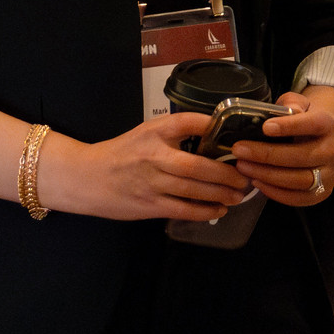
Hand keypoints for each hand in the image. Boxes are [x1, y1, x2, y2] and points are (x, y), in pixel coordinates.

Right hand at [40, 113, 252, 222]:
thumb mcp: (146, 132)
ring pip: (193, 190)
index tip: (237, 135)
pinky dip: (203, 211)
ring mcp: (152, 182)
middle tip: (246, 176)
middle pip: (198, 165)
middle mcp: (155, 155)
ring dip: (221, 194)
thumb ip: (175, 133)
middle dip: (227, 173)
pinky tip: (218, 209)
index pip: (189, 122)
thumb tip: (214, 134)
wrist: (87, 177)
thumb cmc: (122, 153)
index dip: (214, 126)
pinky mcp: (149, 205)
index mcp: (155, 132)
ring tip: (239, 195)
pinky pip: (182, 209)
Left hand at [232, 92, 333, 207]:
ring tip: (244, 168)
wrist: (324, 140)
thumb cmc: (304, 119)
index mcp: (328, 124)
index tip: (265, 128)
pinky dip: (276, 192)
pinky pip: (298, 198)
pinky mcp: (322, 193)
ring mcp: (330, 174)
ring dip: (268, 176)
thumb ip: (291, 104)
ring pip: (300, 180)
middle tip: (240, 151)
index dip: (289, 127)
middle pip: (301, 156)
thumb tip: (282, 112)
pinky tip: (257, 182)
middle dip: (267, 155)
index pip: (311, 125)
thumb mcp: (299, 104)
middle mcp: (333, 151)